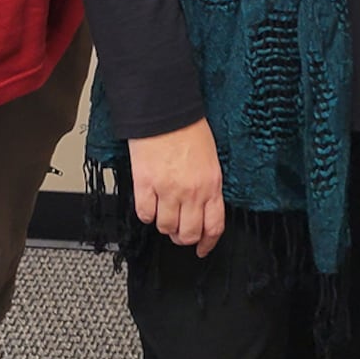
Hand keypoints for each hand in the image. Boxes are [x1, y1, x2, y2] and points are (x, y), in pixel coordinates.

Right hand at [128, 119, 224, 256]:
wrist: (165, 109)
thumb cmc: (188, 128)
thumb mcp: (210, 159)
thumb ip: (207, 186)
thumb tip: (202, 207)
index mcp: (212, 184)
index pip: (214, 226)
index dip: (207, 243)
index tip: (201, 248)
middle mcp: (192, 192)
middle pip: (188, 233)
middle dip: (183, 236)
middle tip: (178, 231)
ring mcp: (168, 190)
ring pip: (165, 227)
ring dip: (164, 224)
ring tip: (162, 211)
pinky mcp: (145, 185)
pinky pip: (145, 214)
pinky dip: (146, 213)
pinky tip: (149, 203)